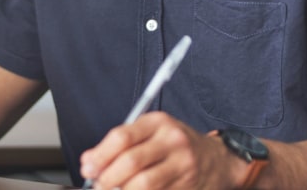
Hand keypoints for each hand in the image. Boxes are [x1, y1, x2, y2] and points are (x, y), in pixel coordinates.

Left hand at [79, 112, 243, 188]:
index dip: (100, 156)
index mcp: (158, 122)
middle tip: (97, 184)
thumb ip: (120, 144)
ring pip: (144, 184)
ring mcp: (184, 166)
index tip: (87, 168)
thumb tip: (88, 162)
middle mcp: (173, 141)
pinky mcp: (188, 186)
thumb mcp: (150, 133)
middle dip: (108, 178)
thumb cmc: (175, 145)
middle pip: (132, 162)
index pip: (122, 137)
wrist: (218, 160)